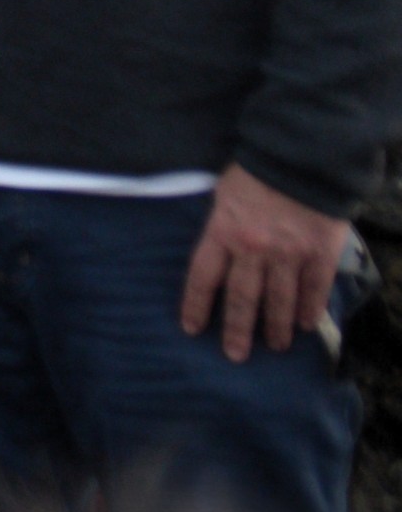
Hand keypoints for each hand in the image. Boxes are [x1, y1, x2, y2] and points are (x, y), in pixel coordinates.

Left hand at [181, 163, 357, 361]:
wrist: (301, 156)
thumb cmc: (256, 171)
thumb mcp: (223, 194)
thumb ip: (220, 225)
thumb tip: (216, 251)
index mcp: (222, 231)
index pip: (202, 277)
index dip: (196, 305)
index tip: (192, 329)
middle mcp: (253, 249)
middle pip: (242, 298)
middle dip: (237, 330)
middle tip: (235, 355)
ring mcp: (289, 253)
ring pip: (279, 300)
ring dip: (276, 327)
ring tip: (276, 346)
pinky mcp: (320, 253)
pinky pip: (314, 289)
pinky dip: (310, 309)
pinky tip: (307, 325)